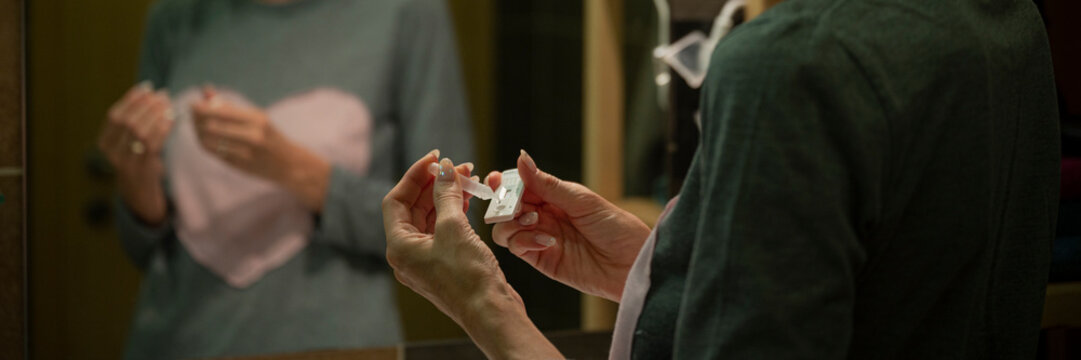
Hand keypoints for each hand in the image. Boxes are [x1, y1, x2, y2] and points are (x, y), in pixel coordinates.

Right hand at [98, 81, 174, 224]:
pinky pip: (152, 147)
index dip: (130, 100)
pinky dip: (161, 129)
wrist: (140, 200)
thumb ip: (135, 125)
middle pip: (127, 122)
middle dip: (145, 105)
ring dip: (155, 115)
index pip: (114, 116)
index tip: (145, 87)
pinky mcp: (142, 171)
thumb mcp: (132, 145)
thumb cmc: (139, 165)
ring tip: (168, 104)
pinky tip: (171, 119)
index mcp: (104, 144)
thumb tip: (149, 95)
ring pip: (139, 133)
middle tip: (162, 95)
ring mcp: (125, 164)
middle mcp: (111, 154)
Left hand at [190, 86, 330, 210]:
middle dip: (197, 120)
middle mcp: (253, 136)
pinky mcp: (239, 166)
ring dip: (199, 133)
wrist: (289, 164)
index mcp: (258, 120)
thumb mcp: (256, 117)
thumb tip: (206, 90)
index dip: (202, 108)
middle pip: (212, 127)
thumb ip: (230, 105)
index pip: (222, 112)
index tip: (192, 104)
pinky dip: (206, 144)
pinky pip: (215, 153)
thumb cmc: (270, 135)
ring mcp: (246, 153)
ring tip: (198, 126)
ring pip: (210, 141)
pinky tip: (205, 138)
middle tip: (192, 114)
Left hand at [382, 152, 560, 358]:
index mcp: (399, 246)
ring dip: (447, 197)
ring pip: (431, 218)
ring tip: (467, 178)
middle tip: (456, 166)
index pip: (396, 200)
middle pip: (414, 208)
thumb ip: (446, 194)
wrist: (491, 311)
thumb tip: (444, 168)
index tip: (434, 158)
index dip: (414, 175)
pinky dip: (454, 213)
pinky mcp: (445, 264)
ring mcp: (426, 260)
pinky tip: (468, 200)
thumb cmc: (468, 275)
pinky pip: (444, 231)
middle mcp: (408, 254)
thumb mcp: (454, 228)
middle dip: (434, 184)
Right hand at [489, 150, 651, 301]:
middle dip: (505, 204)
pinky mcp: (542, 260)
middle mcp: (543, 216)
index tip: (496, 181)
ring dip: (512, 223)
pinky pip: (518, 248)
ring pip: (505, 229)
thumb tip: (522, 158)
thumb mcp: (581, 200)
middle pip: (506, 208)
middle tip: (518, 206)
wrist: (631, 262)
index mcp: (553, 196)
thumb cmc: (615, 227)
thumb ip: (547, 184)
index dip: (504, 184)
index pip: (519, 187)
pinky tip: (546, 240)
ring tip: (535, 222)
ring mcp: (540, 238)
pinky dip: (524, 241)